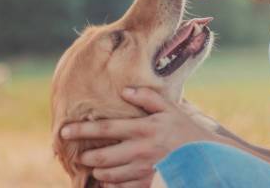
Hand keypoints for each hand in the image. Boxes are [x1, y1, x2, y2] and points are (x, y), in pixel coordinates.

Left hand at [60, 87, 217, 186]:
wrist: (205, 156)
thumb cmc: (186, 129)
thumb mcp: (170, 107)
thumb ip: (147, 97)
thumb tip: (124, 90)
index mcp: (143, 128)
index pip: (106, 129)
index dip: (83, 129)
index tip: (64, 130)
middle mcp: (140, 149)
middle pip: (103, 156)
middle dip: (87, 156)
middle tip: (80, 154)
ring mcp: (143, 169)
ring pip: (109, 174)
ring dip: (98, 171)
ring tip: (94, 166)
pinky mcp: (148, 182)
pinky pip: (122, 187)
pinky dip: (111, 184)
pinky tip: (109, 179)